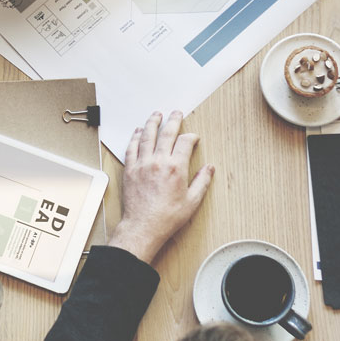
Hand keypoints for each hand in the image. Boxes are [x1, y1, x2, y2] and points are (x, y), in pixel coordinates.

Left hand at [109, 111, 213, 264]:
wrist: (143, 227)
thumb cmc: (166, 217)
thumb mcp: (192, 202)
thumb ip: (202, 182)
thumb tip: (209, 168)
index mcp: (176, 168)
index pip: (185, 142)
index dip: (191, 137)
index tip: (193, 138)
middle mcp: (158, 162)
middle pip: (166, 133)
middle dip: (173, 120)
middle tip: (176, 113)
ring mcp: (142, 164)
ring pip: (147, 136)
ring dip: (152, 122)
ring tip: (156, 114)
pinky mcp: (130, 170)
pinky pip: (131, 148)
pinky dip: (135, 137)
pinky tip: (137, 131)